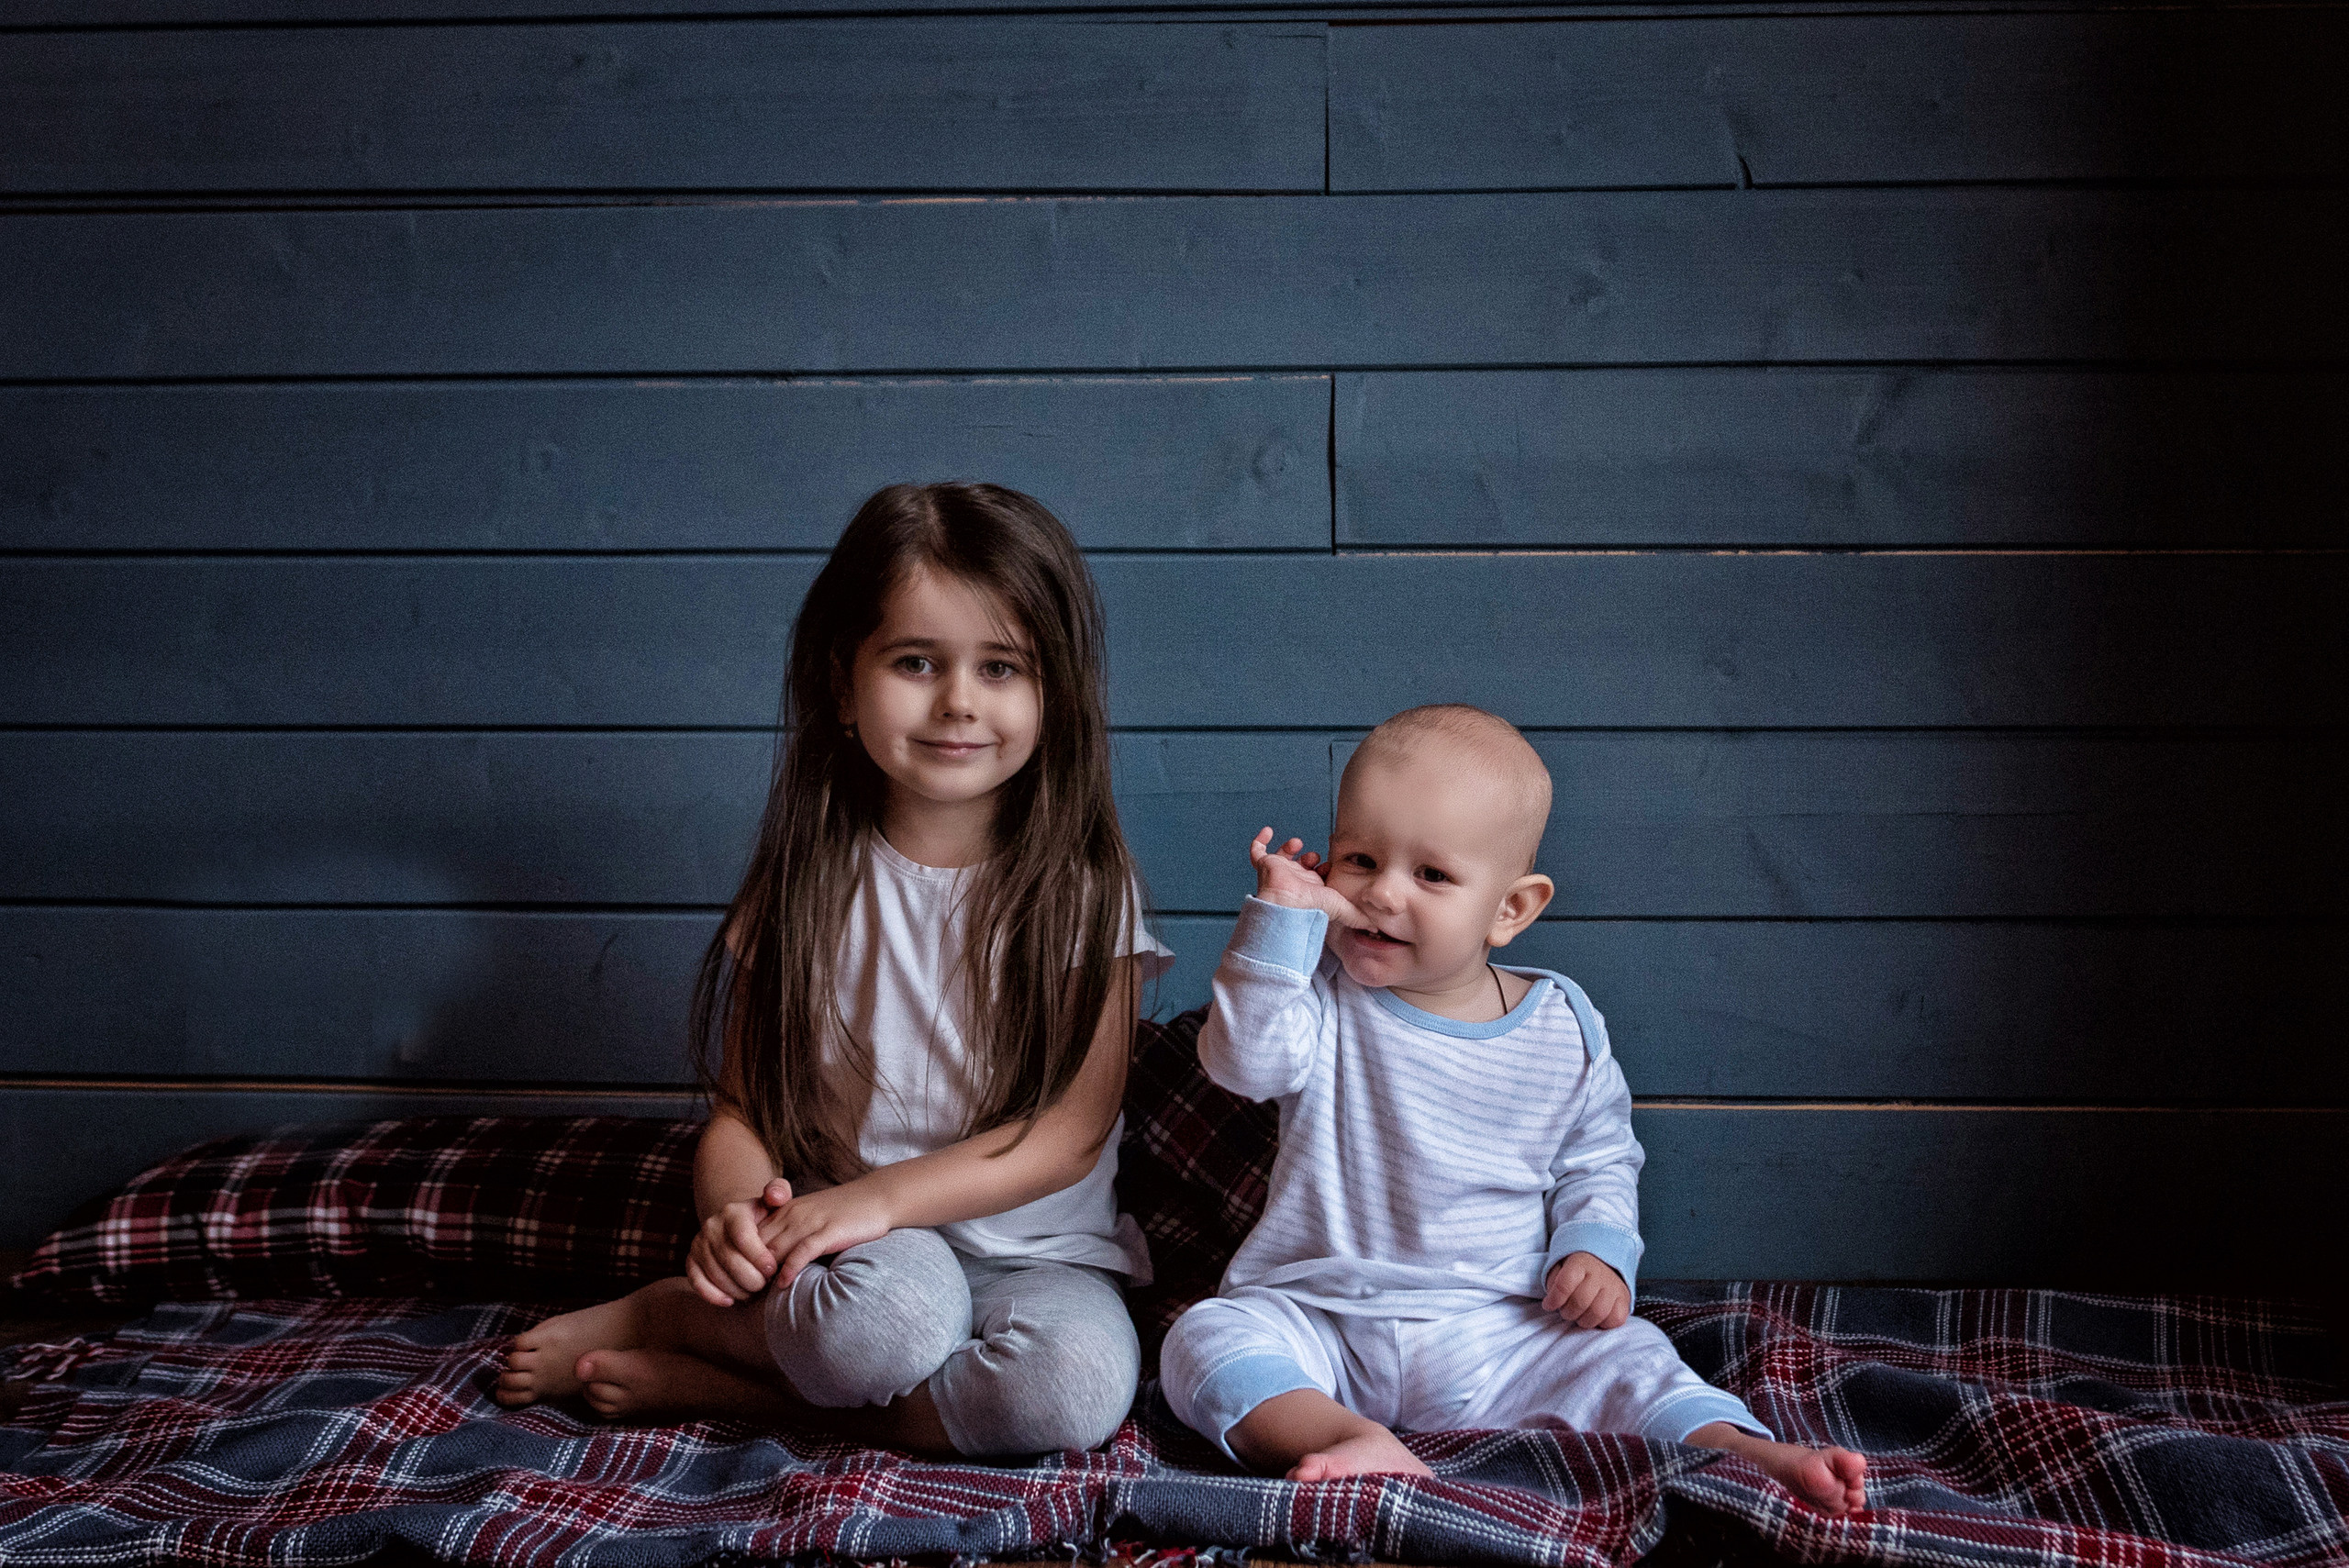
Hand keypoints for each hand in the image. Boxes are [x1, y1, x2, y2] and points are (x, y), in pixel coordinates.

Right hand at [686, 1177, 791, 1305]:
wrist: (735, 1225)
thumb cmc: (761, 1218)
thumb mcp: (771, 1202)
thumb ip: (778, 1192)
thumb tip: (776, 1196)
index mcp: (733, 1212)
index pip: (743, 1237)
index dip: (759, 1257)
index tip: (773, 1270)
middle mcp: (711, 1226)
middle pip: (730, 1259)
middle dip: (751, 1278)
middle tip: (765, 1285)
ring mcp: (699, 1244)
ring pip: (716, 1274)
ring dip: (737, 1289)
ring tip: (753, 1292)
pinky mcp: (690, 1261)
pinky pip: (697, 1282)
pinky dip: (713, 1295)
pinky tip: (730, 1301)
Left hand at [754, 1181, 896, 1287]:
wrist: (877, 1197)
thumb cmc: (843, 1213)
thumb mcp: (807, 1219)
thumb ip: (787, 1237)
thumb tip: (769, 1268)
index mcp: (783, 1211)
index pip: (748, 1237)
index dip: (740, 1261)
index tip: (739, 1282)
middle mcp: (791, 1214)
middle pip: (756, 1246)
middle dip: (747, 1271)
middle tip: (743, 1294)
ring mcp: (810, 1221)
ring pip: (774, 1249)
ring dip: (764, 1273)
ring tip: (757, 1295)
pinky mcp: (829, 1230)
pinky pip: (803, 1250)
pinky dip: (791, 1267)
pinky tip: (785, 1283)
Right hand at [1248, 828, 1371, 929]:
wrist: (1287, 906)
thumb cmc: (1312, 908)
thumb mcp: (1342, 908)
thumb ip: (1358, 916)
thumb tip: (1376, 928)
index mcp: (1312, 889)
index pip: (1319, 875)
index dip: (1326, 868)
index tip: (1331, 863)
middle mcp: (1296, 880)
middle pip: (1303, 865)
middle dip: (1311, 858)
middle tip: (1316, 856)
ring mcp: (1279, 872)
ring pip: (1283, 857)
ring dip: (1291, 848)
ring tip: (1298, 844)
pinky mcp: (1266, 865)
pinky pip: (1257, 851)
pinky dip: (1260, 840)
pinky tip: (1269, 831)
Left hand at [1544, 1251, 1630, 1328]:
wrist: (1604, 1261)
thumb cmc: (1577, 1269)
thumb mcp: (1560, 1267)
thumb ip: (1553, 1281)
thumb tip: (1551, 1302)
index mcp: (1580, 1263)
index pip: (1565, 1284)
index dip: (1554, 1299)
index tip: (1548, 1305)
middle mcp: (1600, 1274)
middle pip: (1581, 1301)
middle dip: (1568, 1312)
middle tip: (1565, 1311)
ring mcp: (1614, 1287)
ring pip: (1598, 1313)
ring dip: (1584, 1320)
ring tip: (1580, 1316)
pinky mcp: (1625, 1299)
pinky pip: (1616, 1319)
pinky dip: (1604, 1324)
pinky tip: (1596, 1318)